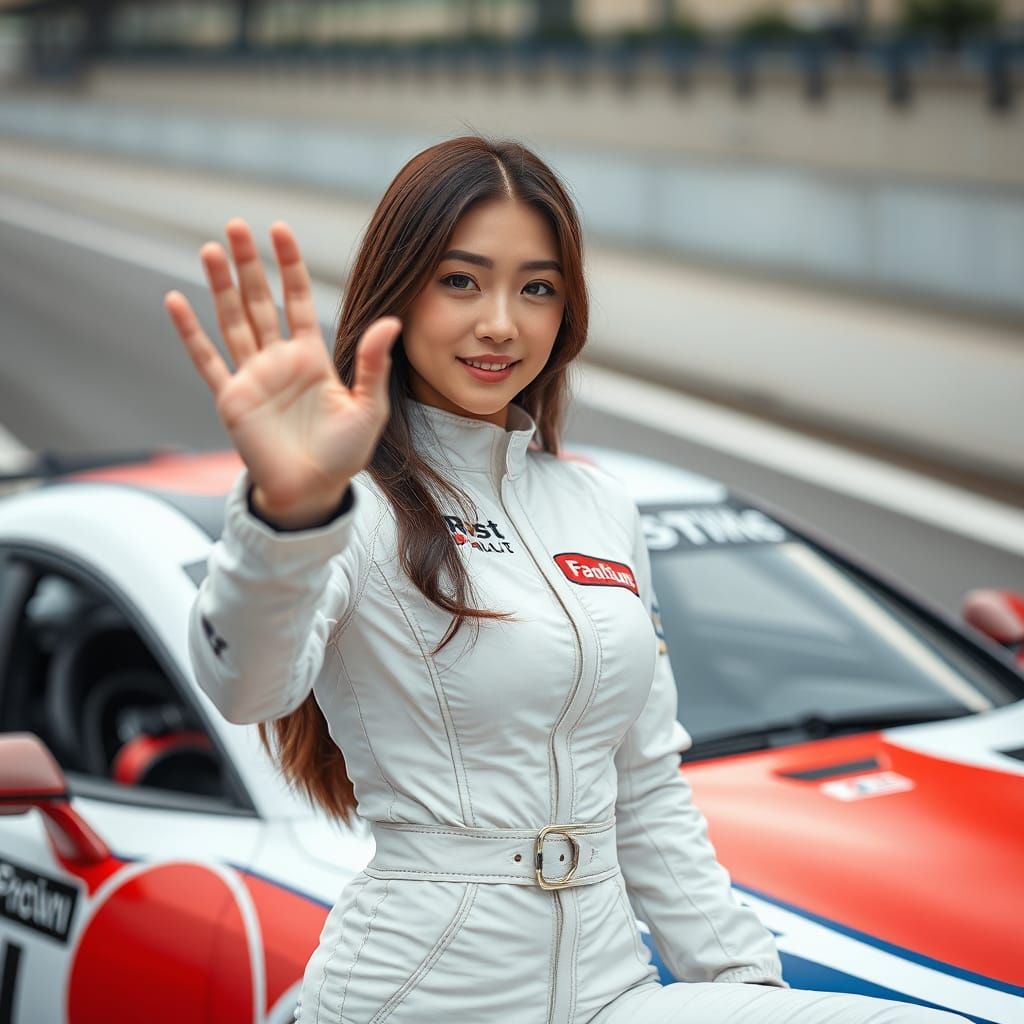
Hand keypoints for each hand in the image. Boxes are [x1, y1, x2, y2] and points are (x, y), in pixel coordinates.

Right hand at [164, 219, 400, 519]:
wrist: (313, 491)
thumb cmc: (343, 453)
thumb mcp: (368, 407)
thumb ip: (374, 364)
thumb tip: (392, 321)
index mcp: (311, 357)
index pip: (296, 300)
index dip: (289, 266)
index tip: (280, 231)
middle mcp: (278, 360)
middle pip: (259, 301)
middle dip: (248, 264)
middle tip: (236, 224)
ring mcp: (252, 377)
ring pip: (231, 320)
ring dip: (220, 286)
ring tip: (210, 248)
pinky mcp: (231, 398)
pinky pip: (207, 359)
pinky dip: (190, 332)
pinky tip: (176, 301)